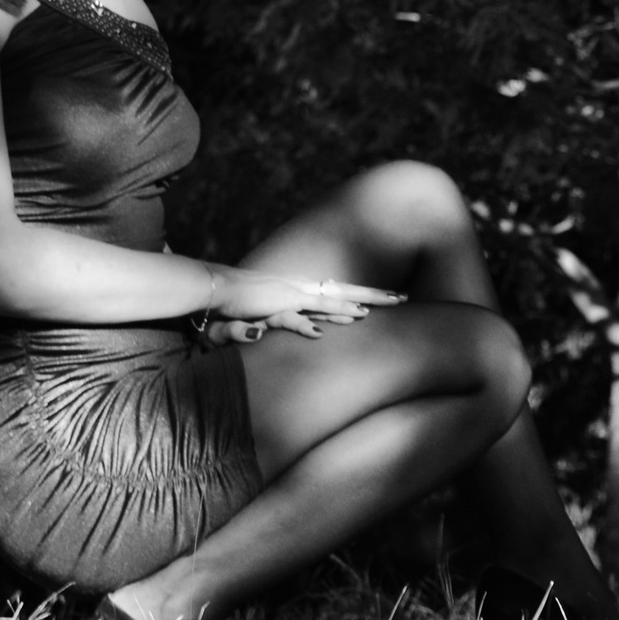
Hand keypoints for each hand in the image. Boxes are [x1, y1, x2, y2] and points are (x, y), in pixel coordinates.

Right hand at [210, 268, 401, 344]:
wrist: (215, 291)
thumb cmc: (237, 307)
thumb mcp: (268, 316)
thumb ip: (287, 321)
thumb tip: (310, 330)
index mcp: (301, 291)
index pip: (339, 293)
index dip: (362, 296)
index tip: (385, 299)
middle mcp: (303, 289)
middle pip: (347, 291)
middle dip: (376, 295)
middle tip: (403, 298)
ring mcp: (296, 293)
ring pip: (340, 296)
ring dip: (366, 300)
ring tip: (392, 302)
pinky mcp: (285, 301)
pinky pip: (317, 307)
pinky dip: (336, 311)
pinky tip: (356, 315)